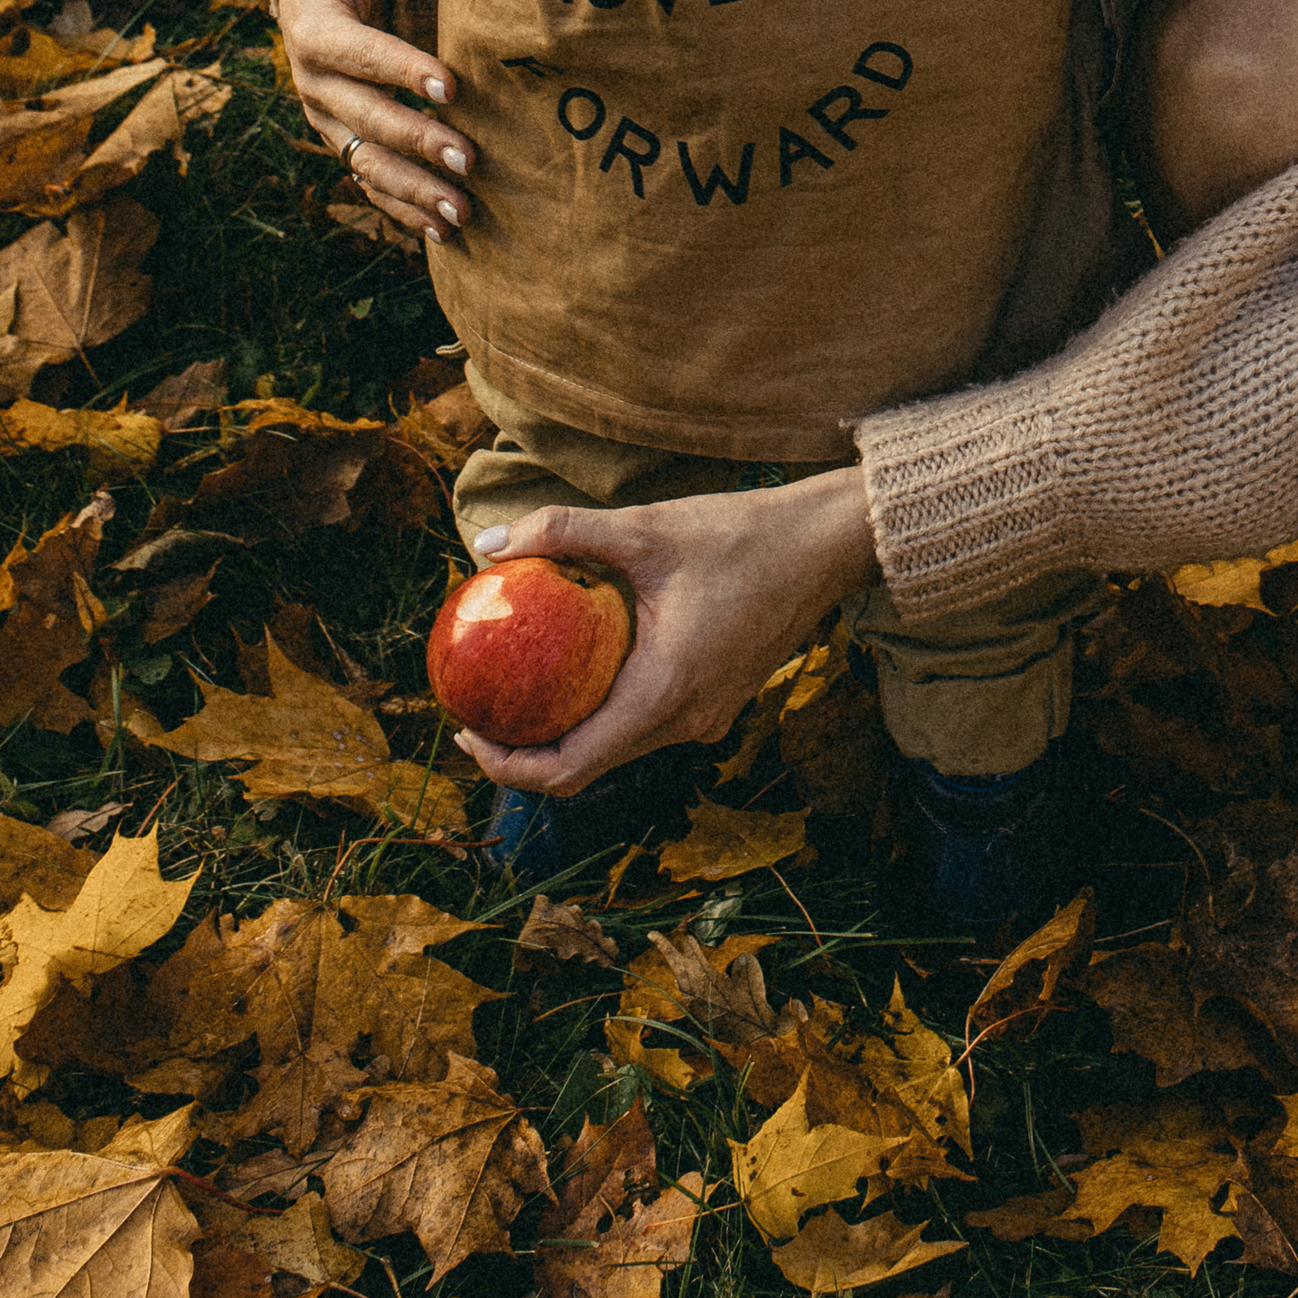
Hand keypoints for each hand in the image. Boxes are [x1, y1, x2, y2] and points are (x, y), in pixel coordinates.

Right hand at [280, 0, 473, 243]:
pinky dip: (405, 211)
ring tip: (464, 211)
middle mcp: (315, 87)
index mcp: (315, 34)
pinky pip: (372, 185)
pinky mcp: (346, 145)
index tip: (451, 85)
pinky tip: (444, 232)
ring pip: (368, 163)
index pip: (359, 55)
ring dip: (414, 190)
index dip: (401, 69)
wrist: (324, 4)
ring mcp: (329, 123)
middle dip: (417, 142)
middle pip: (367, 119)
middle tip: (470, 159)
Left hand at [452, 472, 878, 796]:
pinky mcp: (717, 700)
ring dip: (567, 728)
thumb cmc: (744, 534)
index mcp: (664, 693)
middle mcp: (686, 721)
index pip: (569, 769)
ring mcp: (707, 716)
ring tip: (523, 685)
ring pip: (617, 747)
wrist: (829, 544)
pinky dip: (604, 708)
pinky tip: (583, 663)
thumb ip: (566, 532)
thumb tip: (487, 544)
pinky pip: (645, 724)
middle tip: (481, 706)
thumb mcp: (647, 527)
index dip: (509, 765)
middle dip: (526, 748)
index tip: (468, 732)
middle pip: (587, 766)